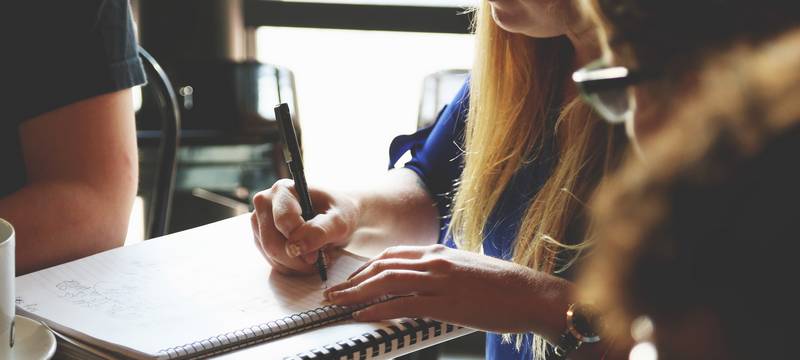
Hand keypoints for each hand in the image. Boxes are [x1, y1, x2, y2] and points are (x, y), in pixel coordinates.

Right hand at [251, 179, 359, 274]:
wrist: (337, 217)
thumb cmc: (339, 213)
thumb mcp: (340, 221)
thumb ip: (320, 231)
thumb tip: (297, 247)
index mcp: (283, 189)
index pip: (283, 221)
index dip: (301, 240)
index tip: (318, 252)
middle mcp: (265, 202)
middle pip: (272, 242)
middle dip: (298, 258)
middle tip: (319, 259)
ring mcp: (260, 221)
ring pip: (271, 255)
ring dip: (296, 264)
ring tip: (316, 256)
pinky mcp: (261, 238)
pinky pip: (272, 261)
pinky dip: (292, 267)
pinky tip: (306, 259)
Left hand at [323, 245, 572, 335]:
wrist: (531, 293)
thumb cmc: (504, 285)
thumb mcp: (467, 268)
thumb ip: (443, 271)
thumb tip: (424, 281)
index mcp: (439, 252)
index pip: (392, 255)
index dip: (366, 267)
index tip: (351, 279)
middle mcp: (435, 261)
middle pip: (382, 266)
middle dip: (353, 280)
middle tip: (333, 292)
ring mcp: (439, 280)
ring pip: (386, 282)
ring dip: (356, 293)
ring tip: (338, 303)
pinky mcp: (445, 302)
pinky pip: (402, 304)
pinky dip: (378, 309)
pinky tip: (362, 315)